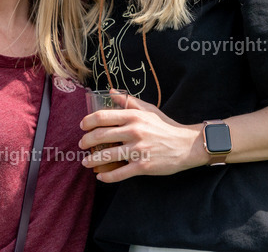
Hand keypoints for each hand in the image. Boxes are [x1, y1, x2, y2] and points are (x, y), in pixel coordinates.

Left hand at [79, 95, 205, 181]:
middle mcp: (134, 132)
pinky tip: (100, 176)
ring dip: (92, 160)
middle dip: (86, 141)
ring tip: (85, 162)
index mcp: (133, 116)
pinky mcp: (143, 166)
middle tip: (81, 145)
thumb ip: (128, 101)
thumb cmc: (165, 126)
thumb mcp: (148, 109)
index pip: (103, 116)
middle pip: (101, 136)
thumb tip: (110, 92)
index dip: (88, 121)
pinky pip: (120, 173)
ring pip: (107, 156)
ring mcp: (138, 150)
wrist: (186, 145)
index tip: (82, 126)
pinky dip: (107, 176)